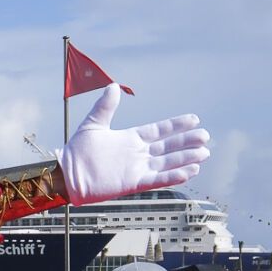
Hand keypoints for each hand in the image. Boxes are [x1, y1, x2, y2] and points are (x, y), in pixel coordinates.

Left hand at [57, 85, 210, 205]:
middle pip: (168, 147)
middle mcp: (137, 154)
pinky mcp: (132, 183)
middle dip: (187, 142)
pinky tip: (189, 171)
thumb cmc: (76, 151)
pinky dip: (173, 176)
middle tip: (206, 136)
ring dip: (185, 158)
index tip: (194, 119)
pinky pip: (157, 180)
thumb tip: (113, 86)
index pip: (160, 131)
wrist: (65, 174)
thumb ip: (105, 107)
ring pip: (167, 163)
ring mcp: (137, 169)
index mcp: (131, 138)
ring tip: (204, 154)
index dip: (177, 125)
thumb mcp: (92, 125)